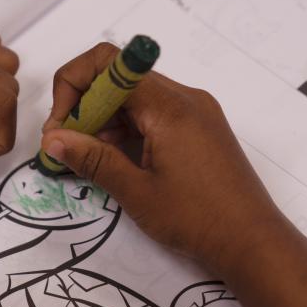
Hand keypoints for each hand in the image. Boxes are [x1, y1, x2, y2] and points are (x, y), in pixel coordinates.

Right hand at [40, 43, 306, 306]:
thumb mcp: (136, 192)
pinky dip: (131, 131)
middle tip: (67, 148)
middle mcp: (186, 99)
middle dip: (86, 107)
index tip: (61, 126)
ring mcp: (197, 113)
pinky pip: (157, 115)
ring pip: (138, 99)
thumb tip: (53, 139)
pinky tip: (117, 163)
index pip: (108, 63)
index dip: (73, 85)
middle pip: (121, 79)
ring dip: (106, 122)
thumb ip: (92, 159)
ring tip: (89, 162)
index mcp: (169, 106)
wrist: (253, 242)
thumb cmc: (198, 219)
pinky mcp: (202, 130)